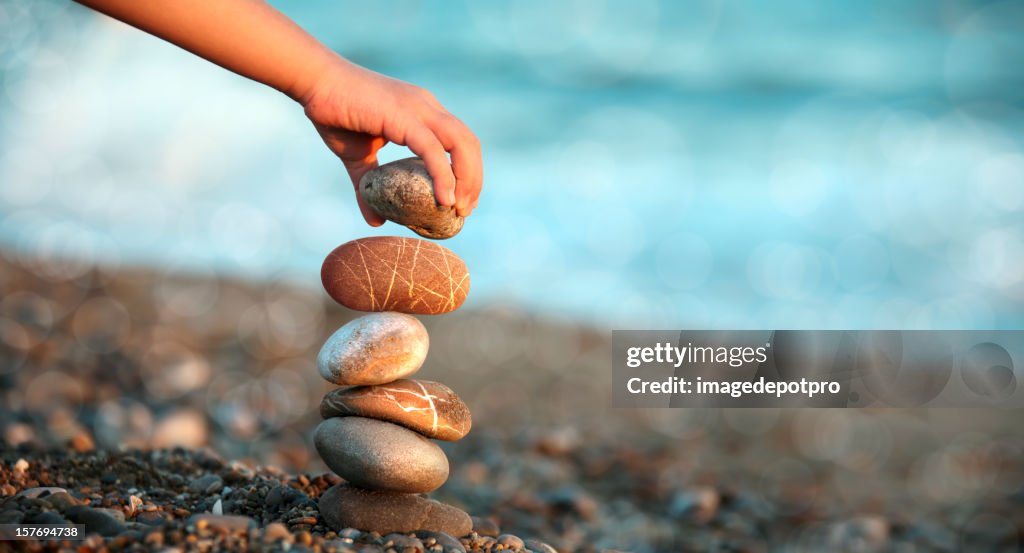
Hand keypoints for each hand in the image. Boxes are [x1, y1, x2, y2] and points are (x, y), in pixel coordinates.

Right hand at [301, 60, 482, 225]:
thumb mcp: (357, 157)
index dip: (467, 172)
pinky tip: (444, 199)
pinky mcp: (402, 115)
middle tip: (464, 212)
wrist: (314, 82)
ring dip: (466, 178)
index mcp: (422, 111)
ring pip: (460, 143)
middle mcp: (426, 106)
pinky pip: (432, 148)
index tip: (462, 201)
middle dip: (474, 179)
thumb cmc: (335, 113)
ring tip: (458, 209)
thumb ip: (368, 186)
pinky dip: (443, 174)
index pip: (460, 141)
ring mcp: (417, 108)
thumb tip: (374, 221)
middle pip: (468, 143)